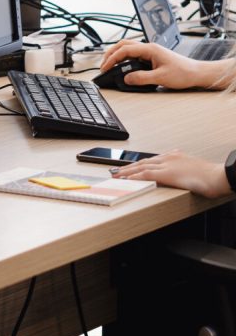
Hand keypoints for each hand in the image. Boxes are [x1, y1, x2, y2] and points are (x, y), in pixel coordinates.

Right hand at [98, 38, 227, 89]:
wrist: (197, 73)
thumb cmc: (183, 73)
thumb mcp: (161, 78)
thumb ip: (141, 78)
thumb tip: (126, 78)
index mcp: (150, 49)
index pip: (125, 50)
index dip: (112, 59)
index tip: (105, 68)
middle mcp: (149, 48)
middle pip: (123, 45)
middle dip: (110, 54)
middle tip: (103, 65)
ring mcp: (150, 52)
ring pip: (128, 48)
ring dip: (117, 55)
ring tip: (109, 65)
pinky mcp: (152, 57)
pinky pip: (134, 55)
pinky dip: (125, 59)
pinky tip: (123, 66)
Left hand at [114, 149, 229, 197]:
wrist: (220, 176)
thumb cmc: (210, 176)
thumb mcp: (193, 169)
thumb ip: (183, 168)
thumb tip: (179, 173)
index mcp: (174, 156)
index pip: (151, 160)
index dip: (138, 164)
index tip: (128, 168)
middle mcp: (168, 158)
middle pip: (143, 162)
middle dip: (128, 167)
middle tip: (116, 172)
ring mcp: (167, 165)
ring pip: (141, 167)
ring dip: (127, 171)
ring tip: (116, 176)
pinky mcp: (168, 173)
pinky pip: (146, 174)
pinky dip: (135, 177)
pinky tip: (127, 179)